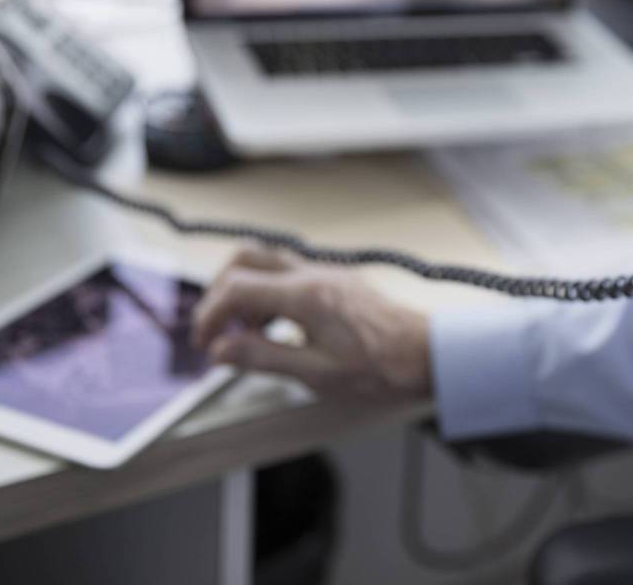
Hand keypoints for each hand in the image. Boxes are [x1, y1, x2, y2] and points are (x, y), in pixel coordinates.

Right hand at [192, 249, 431, 401]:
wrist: (427, 353)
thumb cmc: (381, 367)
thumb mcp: (315, 374)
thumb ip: (263, 358)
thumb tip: (220, 350)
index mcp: (304, 296)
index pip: (235, 289)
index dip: (209, 316)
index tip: (204, 343)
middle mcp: (313, 275)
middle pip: (244, 259)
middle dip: (218, 292)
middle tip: (215, 330)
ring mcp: (326, 274)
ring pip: (266, 261)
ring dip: (243, 290)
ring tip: (244, 332)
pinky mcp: (336, 281)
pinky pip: (288, 273)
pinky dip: (267, 292)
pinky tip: (274, 326)